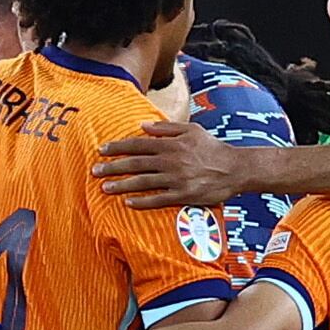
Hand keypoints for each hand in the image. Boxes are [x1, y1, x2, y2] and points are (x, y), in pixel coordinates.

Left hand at [92, 120, 240, 206]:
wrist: (235, 168)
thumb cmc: (212, 148)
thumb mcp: (191, 130)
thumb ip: (166, 129)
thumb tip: (143, 126)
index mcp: (171, 144)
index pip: (139, 144)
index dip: (118, 147)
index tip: (101, 150)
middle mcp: (171, 160)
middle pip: (136, 163)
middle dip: (113, 167)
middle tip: (94, 171)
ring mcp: (176, 179)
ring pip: (143, 182)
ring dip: (122, 185)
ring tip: (105, 188)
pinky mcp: (183, 195)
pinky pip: (158, 199)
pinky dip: (142, 201)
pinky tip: (127, 203)